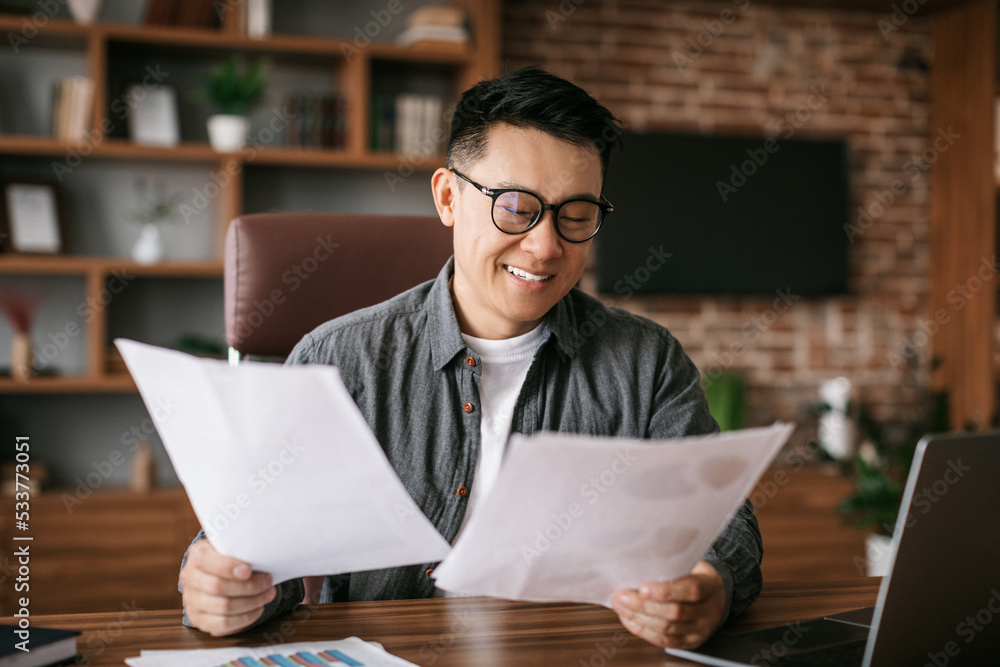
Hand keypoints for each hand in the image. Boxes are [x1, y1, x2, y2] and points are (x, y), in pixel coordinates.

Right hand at [180, 539, 275, 635]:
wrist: (212, 573)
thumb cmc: (228, 557)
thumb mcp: (230, 546)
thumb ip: (239, 549)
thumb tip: (261, 556)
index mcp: (197, 555)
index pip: (206, 561)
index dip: (228, 567)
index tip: (248, 570)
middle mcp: (190, 578)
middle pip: (218, 587)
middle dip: (249, 586)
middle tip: (268, 582)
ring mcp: (192, 601)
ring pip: (223, 607)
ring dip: (251, 602)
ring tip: (268, 594)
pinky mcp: (199, 619)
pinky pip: (223, 625)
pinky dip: (244, 618)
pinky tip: (257, 609)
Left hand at [611, 560, 726, 648]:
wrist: (717, 595)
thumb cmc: (696, 575)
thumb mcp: (691, 563)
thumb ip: (671, 565)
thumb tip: (638, 564)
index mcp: (711, 585)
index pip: (691, 590)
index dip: (666, 591)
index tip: (642, 588)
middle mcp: (710, 611)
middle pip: (675, 613)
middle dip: (643, 605)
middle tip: (621, 596)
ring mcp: (701, 629)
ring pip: (667, 629)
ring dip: (639, 618)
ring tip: (620, 606)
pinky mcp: (691, 642)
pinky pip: (665, 642)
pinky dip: (643, 630)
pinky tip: (629, 619)